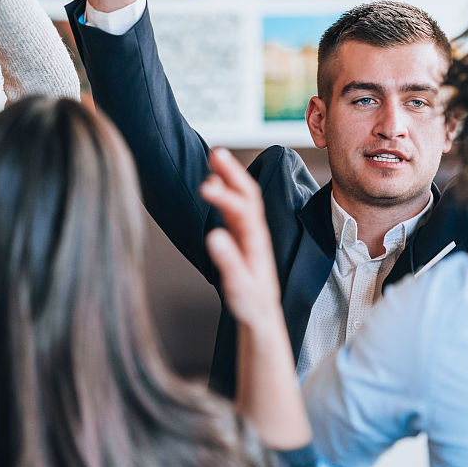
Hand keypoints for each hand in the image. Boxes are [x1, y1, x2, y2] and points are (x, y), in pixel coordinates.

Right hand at [200, 148, 281, 326]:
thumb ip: (228, 261)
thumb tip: (214, 235)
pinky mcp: (242, 235)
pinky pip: (236, 206)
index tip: (206, 186)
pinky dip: (226, 190)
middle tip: (216, 152)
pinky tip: (214, 181)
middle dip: (233, 172)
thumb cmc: (250, 303)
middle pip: (248, 194)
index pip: (243, 211)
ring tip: (215, 156)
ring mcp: (250, 232)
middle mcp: (256, 232)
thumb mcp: (239, 287)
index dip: (225, 196)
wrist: (261, 313)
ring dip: (231, 176)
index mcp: (256, 242)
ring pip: (243, 197)